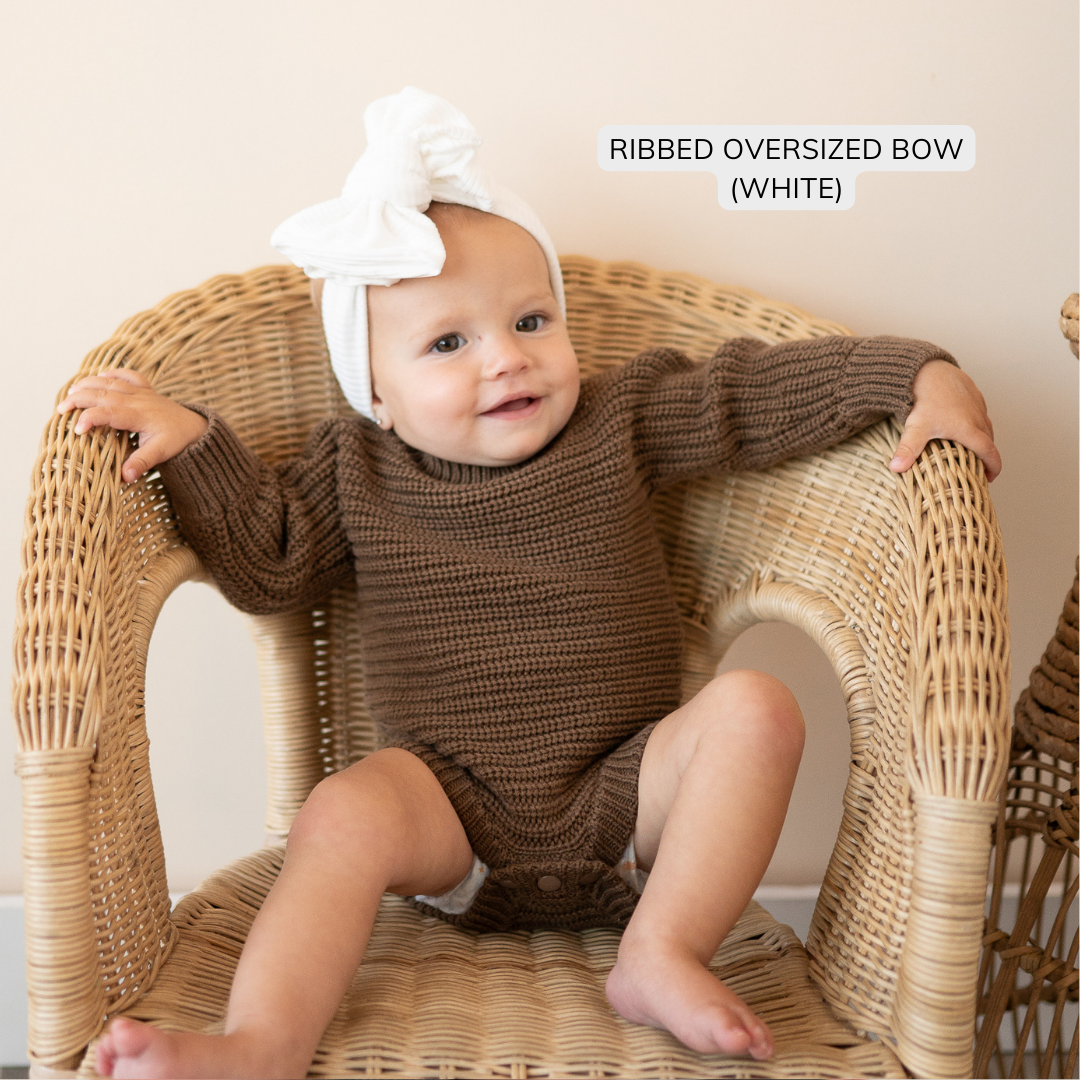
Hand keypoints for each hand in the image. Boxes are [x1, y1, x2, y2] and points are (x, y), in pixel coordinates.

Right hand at [56, 368, 208, 482]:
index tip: (77, 430)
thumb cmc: (176, 440)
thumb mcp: (160, 453)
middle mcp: (137, 400)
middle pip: (103, 393)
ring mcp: (141, 392)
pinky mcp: (146, 389)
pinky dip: (113, 373)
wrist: (195, 427)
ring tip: (70, 392)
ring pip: (111, 381)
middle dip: (79, 399)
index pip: (108, 412)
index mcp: (139, 415)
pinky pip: (128, 375)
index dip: (90, 418)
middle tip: (60, 409)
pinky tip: (99, 376)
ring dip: (89, 384)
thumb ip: (141, 463)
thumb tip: (125, 477)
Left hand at [889, 360, 1000, 480]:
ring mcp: (977, 404)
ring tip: (972, 452)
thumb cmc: (923, 399)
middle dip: (987, 456)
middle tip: (978, 470)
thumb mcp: (915, 427)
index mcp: (969, 429)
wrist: (926, 368)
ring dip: (983, 440)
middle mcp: (977, 416)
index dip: (993, 467)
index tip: (990, 479)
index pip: (989, 452)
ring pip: (986, 426)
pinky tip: (965, 427)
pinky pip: (980, 412)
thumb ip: (907, 450)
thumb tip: (895, 469)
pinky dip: (978, 424)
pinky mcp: (973, 393)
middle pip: (990, 440)